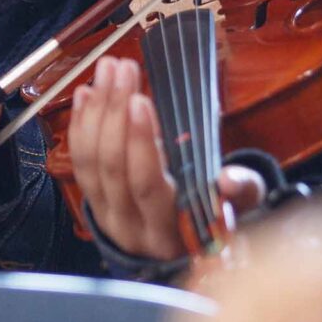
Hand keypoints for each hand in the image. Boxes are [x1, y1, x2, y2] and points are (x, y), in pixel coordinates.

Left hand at [67, 57, 262, 260]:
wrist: (185, 252)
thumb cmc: (215, 223)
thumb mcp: (238, 212)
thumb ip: (242, 192)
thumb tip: (230, 180)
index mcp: (167, 232)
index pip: (146, 186)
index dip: (140, 144)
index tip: (141, 101)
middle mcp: (130, 227)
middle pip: (112, 166)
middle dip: (115, 112)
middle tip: (124, 68)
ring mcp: (106, 215)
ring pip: (91, 160)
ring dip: (97, 110)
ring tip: (108, 70)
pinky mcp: (93, 202)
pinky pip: (80, 162)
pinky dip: (80, 124)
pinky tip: (86, 93)